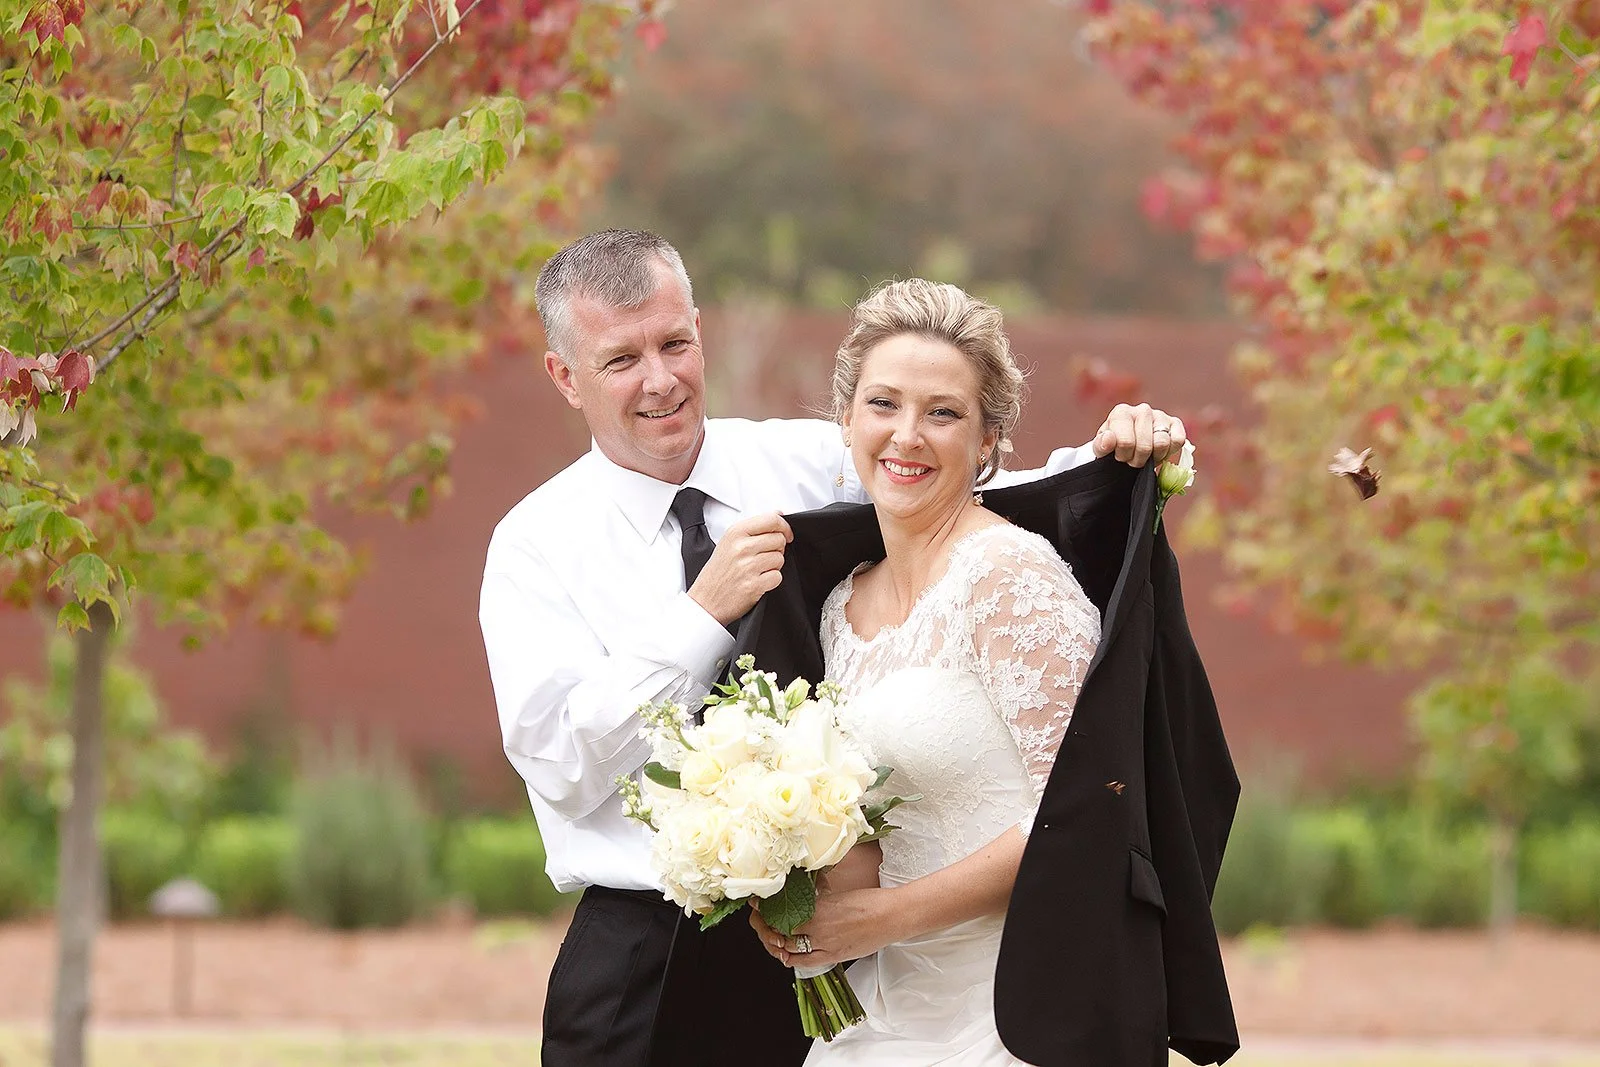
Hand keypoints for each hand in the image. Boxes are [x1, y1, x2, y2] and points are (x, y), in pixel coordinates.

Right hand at [687, 512, 792, 624]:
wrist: (705, 601)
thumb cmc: (718, 572)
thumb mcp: (729, 542)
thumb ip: (754, 527)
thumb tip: (779, 513)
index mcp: (736, 532)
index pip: (772, 520)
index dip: (785, 527)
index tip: (786, 535)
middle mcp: (741, 547)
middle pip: (779, 539)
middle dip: (778, 549)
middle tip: (764, 557)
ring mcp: (747, 567)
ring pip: (780, 558)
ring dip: (774, 566)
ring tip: (758, 570)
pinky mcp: (754, 585)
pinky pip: (777, 577)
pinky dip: (771, 581)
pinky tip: (759, 581)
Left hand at [749, 888, 898, 970]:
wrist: (892, 916)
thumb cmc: (869, 901)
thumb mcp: (837, 894)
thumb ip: (817, 899)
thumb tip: (802, 896)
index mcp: (818, 908)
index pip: (781, 913)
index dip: (764, 911)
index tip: (756, 905)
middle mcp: (819, 928)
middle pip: (781, 933)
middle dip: (766, 928)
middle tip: (759, 920)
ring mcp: (826, 945)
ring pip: (790, 949)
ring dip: (777, 944)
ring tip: (771, 935)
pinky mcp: (834, 957)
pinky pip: (806, 962)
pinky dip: (792, 958)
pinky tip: (785, 953)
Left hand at [1092, 403, 1187, 467]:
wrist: (1127, 446)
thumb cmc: (1114, 446)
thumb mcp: (1102, 448)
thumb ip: (1101, 445)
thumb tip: (1109, 439)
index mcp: (1121, 412)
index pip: (1125, 442)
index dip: (1123, 456)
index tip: (1119, 457)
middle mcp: (1142, 409)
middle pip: (1145, 446)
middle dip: (1138, 460)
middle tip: (1132, 460)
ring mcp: (1160, 415)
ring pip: (1162, 443)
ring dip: (1154, 457)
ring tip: (1146, 456)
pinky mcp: (1175, 423)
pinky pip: (1178, 441)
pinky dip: (1170, 452)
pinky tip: (1158, 452)